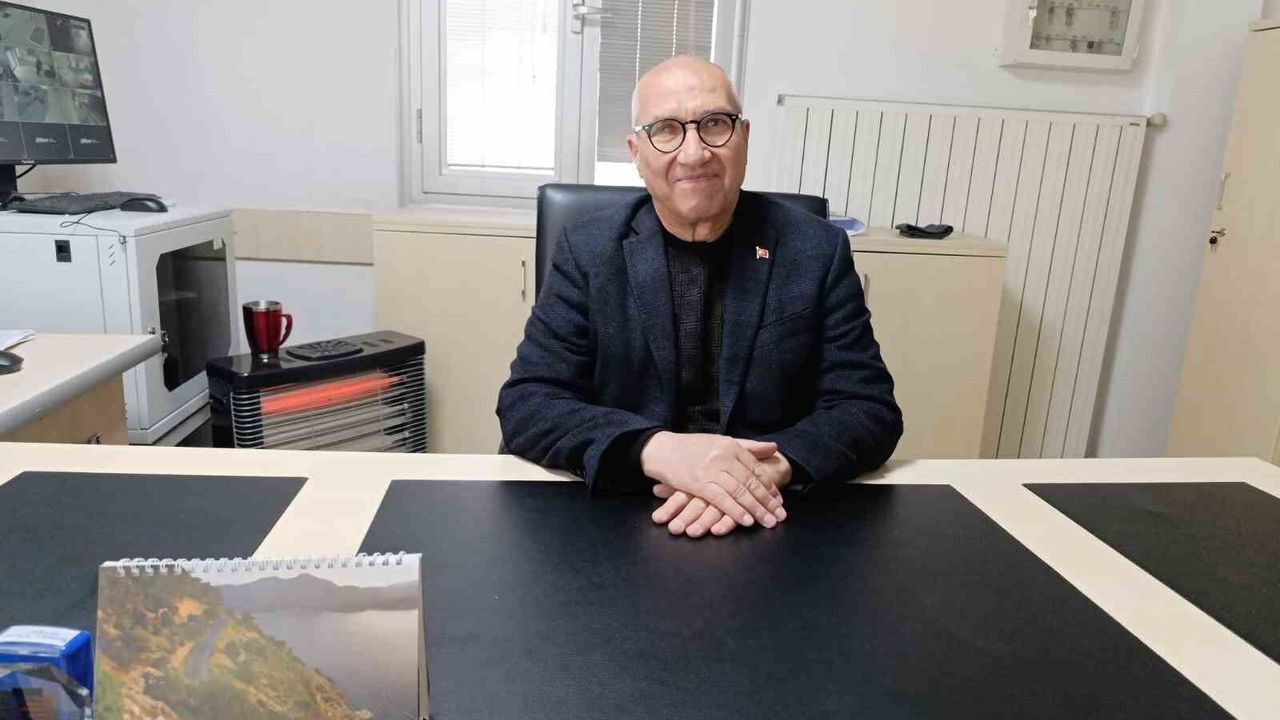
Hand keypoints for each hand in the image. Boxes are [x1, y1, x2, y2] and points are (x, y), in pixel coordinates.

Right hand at [640, 432, 783, 527]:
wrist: (661, 449)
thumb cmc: (690, 447)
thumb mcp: (720, 441)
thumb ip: (748, 446)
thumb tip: (774, 447)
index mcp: (731, 446)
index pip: (756, 469)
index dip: (770, 486)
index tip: (779, 500)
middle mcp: (724, 457)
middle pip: (751, 482)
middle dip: (768, 501)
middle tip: (780, 515)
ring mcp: (711, 470)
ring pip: (740, 492)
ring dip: (756, 509)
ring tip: (768, 521)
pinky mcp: (699, 483)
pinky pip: (722, 500)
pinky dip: (735, 511)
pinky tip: (746, 521)